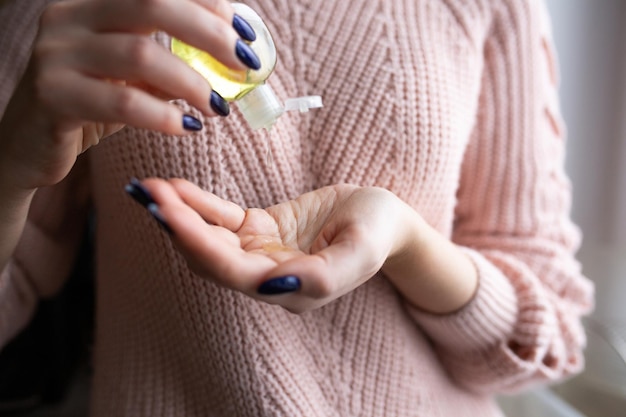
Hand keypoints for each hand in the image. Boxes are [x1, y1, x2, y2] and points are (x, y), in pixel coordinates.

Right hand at [0, 0, 255, 189]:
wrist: (29, 145)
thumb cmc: (90, 105)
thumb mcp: (131, 79)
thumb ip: (170, 63)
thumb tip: (229, 61)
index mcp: (92, 4)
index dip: (206, 2)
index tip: (245, 32)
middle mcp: (69, 17)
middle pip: (152, 5)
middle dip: (209, 34)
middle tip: (243, 64)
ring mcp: (56, 53)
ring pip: (141, 55)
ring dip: (192, 83)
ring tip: (218, 107)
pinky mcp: (53, 95)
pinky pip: (122, 103)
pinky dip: (164, 116)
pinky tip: (187, 127)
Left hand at [135, 178, 416, 312]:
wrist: (382, 215)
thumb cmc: (377, 230)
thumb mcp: (360, 250)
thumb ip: (323, 275)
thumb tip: (273, 285)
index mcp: (290, 289)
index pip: (233, 271)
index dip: (198, 243)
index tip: (168, 213)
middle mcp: (267, 277)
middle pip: (210, 257)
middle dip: (177, 227)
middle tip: (147, 194)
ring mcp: (261, 253)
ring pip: (209, 240)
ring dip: (179, 215)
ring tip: (148, 188)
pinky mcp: (258, 230)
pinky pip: (222, 218)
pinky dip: (198, 203)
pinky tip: (175, 186)